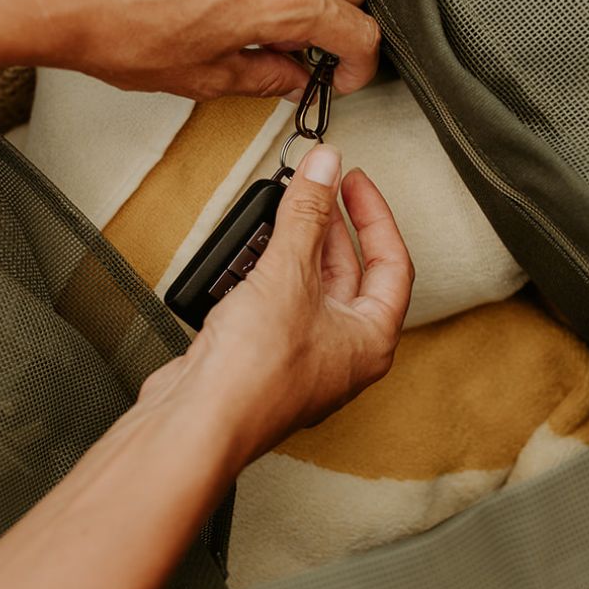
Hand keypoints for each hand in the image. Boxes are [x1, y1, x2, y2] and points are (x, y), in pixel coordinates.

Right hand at [0, 146, 409, 588]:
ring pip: (307, 287)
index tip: (354, 181)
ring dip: (296, 246)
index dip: (375, 215)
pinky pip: (274, 302)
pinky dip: (266, 272)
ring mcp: (299, 358)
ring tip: (284, 209)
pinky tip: (250, 252)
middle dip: (331, 226)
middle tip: (316, 186)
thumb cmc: (255, 374)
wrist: (196, 422)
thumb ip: (307, 214)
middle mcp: (341, 353)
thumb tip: (326, 166)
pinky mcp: (260, 358)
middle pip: (349, 274)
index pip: (392, 264)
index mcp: (370, 339)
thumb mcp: (287, 275)